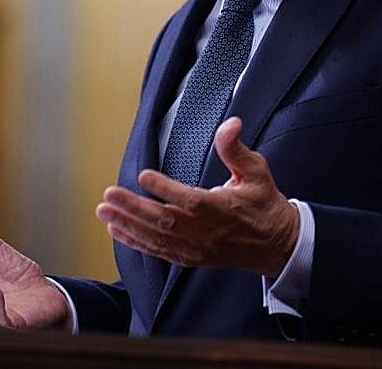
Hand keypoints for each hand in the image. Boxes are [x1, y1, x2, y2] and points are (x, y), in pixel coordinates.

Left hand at [95, 117, 299, 277]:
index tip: (144, 175)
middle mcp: (204, 232)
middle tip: (109, 195)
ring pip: (156, 238)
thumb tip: (231, 123)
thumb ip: (236, 148)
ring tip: (104, 210)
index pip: (188, 200)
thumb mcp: (256, 171)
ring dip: (127, 224)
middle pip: (163, 221)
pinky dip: (135, 241)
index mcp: (220, 209)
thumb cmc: (263, 205)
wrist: (276, 245)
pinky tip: (117, 229)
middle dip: (133, 208)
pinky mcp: (189, 257)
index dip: (164, 189)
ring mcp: (195, 248)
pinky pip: (158, 251)